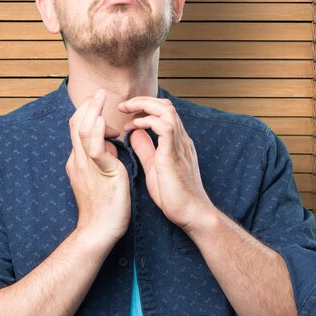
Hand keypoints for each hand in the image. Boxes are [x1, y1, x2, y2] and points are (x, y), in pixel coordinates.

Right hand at [67, 90, 130, 245]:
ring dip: (92, 111)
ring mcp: (87, 167)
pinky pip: (96, 150)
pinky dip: (98, 133)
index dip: (87, 114)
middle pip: (76, 125)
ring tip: (100, 97)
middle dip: (88, 106)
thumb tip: (111, 144)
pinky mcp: (101, 174)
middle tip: (99, 92)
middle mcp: (79, 161)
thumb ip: (104, 159)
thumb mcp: (101, 177)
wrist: (98, 232)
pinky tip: (103, 120)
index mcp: (79, 161)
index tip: (99, 104)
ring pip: (83, 132)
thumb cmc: (103, 208)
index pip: (78, 130)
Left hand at [119, 97, 212, 230]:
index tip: (126, 113)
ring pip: (166, 110)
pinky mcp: (175, 155)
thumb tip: (135, 133)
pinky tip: (134, 127)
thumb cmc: (174, 195)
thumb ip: (146, 149)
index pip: (163, 112)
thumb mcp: (155, 167)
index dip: (144, 107)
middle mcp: (181, 139)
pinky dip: (147, 121)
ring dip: (143, 106)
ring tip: (126, 111)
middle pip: (165, 104)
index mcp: (176, 142)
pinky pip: (164, 127)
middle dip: (142, 100)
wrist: (192, 214)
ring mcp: (180, 146)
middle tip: (123, 106)